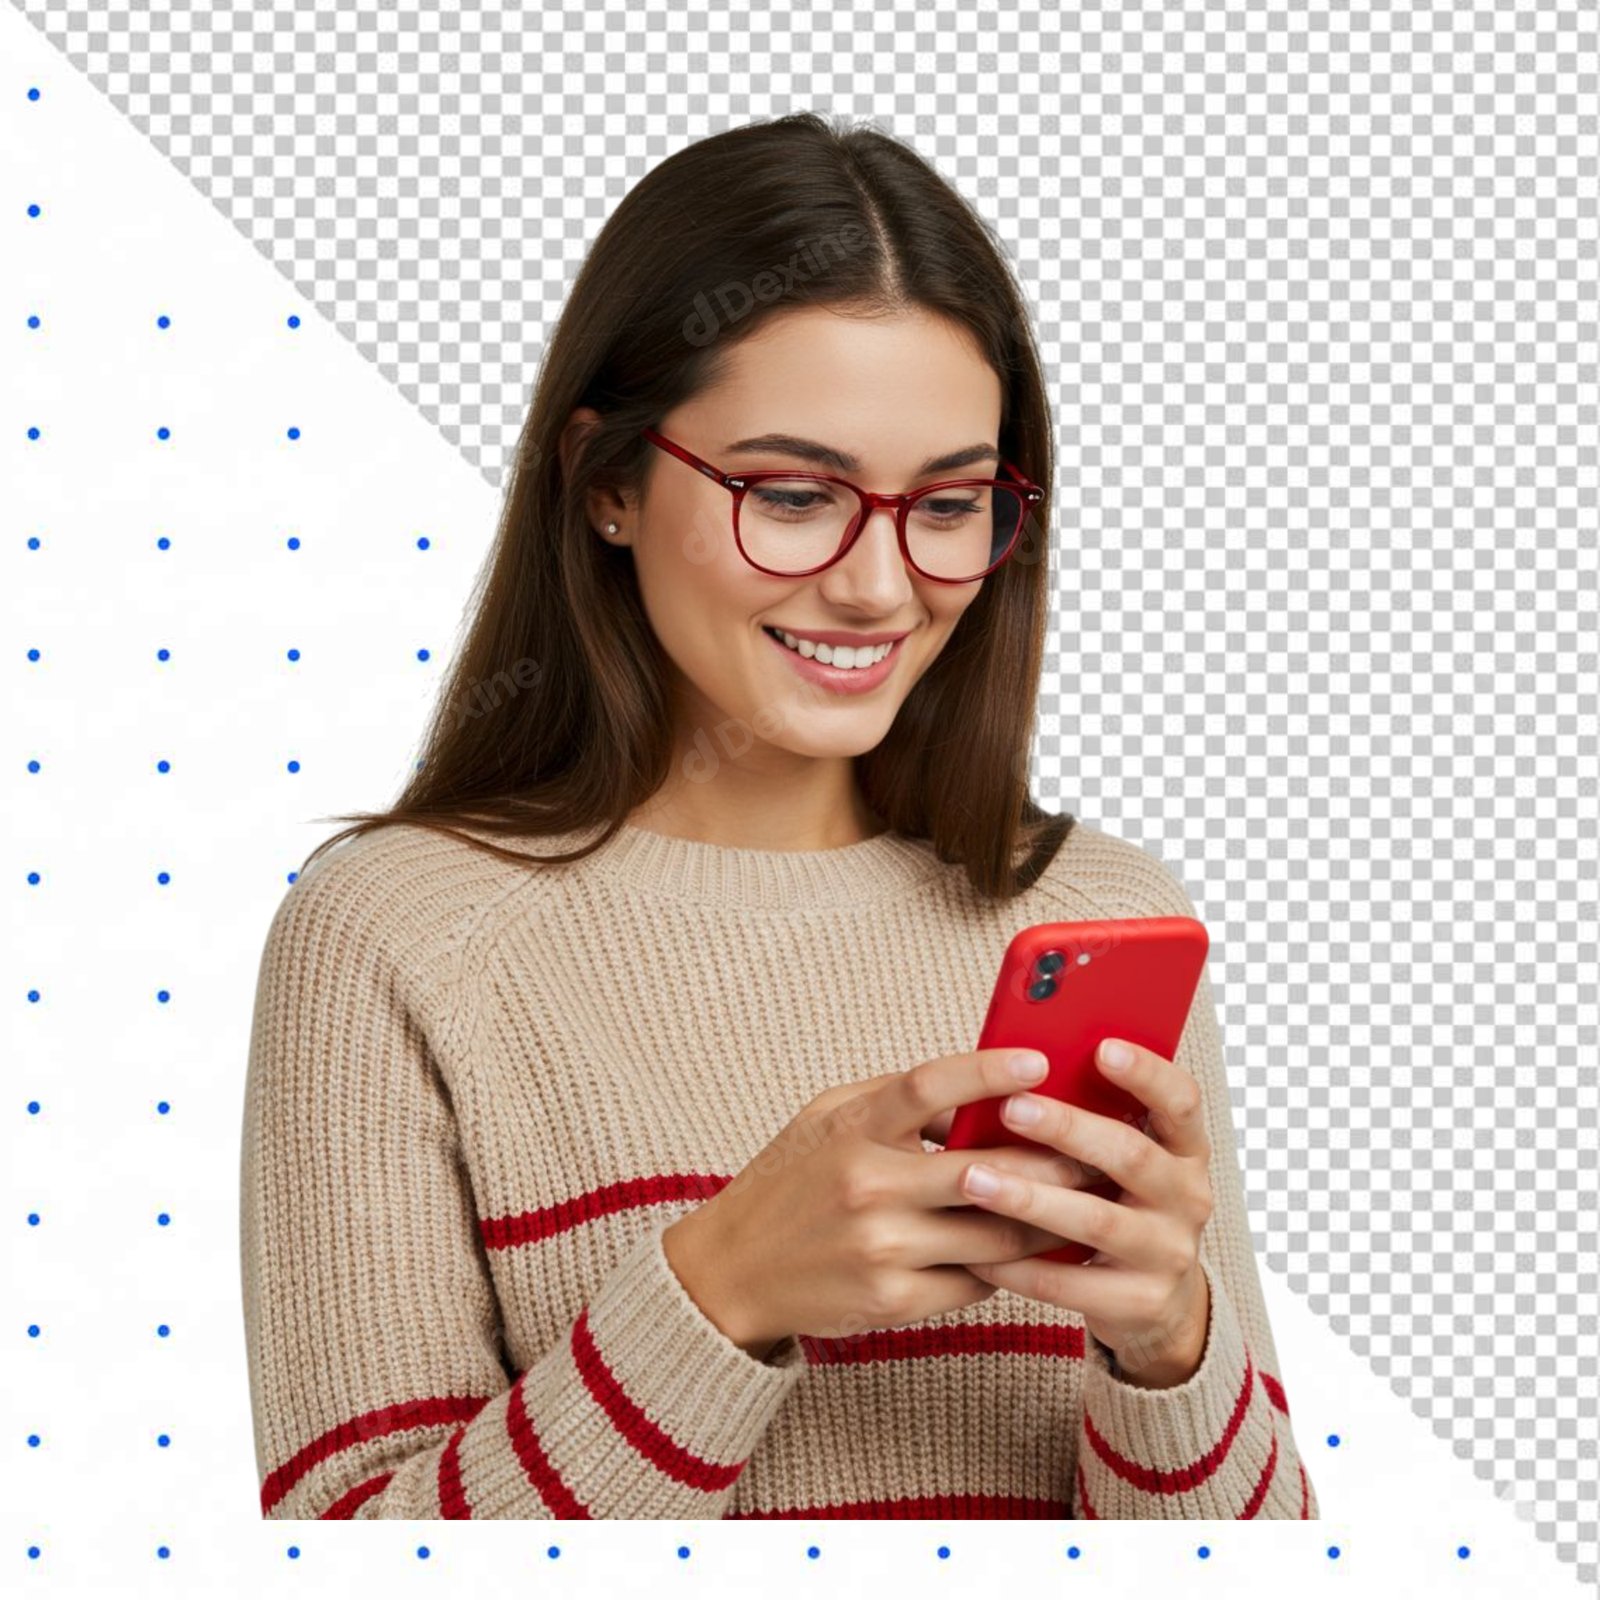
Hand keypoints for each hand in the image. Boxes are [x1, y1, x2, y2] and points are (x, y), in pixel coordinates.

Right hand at [661, 1048, 1090, 1359]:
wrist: (731, 1270)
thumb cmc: (790, 1181)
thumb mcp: (827, 1119)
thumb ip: (895, 1100)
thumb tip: (978, 1089)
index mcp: (852, 1129)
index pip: (929, 1086)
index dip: (987, 1069)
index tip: (1038, 1058)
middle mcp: (867, 1186)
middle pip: (983, 1168)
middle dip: (1051, 1160)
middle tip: (1098, 1148)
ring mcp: (881, 1248)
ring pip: (993, 1232)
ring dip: (1046, 1218)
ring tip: (1085, 1202)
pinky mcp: (892, 1302)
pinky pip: (974, 1280)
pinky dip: (1008, 1264)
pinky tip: (1035, 1251)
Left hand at [956, 1037, 1215, 1387]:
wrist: (1155, 1301)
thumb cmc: (1117, 1201)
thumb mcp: (1119, 1159)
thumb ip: (1088, 1119)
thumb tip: (1011, 1075)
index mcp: (1184, 1148)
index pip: (1181, 1101)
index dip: (1146, 1074)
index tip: (1101, 1048)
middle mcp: (1188, 1197)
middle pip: (1131, 1156)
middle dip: (1067, 1129)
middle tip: (1011, 1108)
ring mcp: (1169, 1252)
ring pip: (1096, 1221)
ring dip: (1030, 1198)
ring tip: (974, 1178)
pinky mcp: (1141, 1302)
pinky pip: (1072, 1283)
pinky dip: (1021, 1266)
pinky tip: (978, 1251)